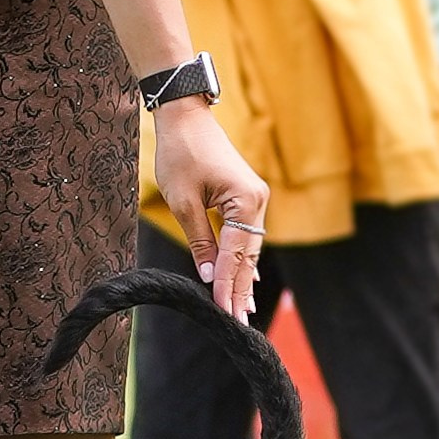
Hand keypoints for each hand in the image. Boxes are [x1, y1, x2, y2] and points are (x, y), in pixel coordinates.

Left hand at [151, 99, 268, 317]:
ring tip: (241, 308)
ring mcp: (255, 197)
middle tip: (239, 322)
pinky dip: (242, 257)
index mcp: (246, 201)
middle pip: (249, 254)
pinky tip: (244, 277)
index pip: (236, 253)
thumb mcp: (183, 202)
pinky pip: (247, 234)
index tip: (225, 313)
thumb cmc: (180, 153)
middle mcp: (258, 200)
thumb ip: (200, 240)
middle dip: (242, 288)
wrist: (185, 116)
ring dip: (244, 276)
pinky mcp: (246, 195)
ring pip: (250, 246)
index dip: (229, 285)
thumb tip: (210, 275)